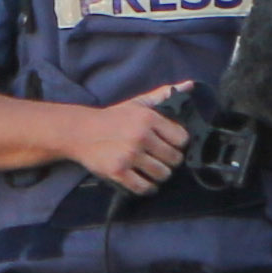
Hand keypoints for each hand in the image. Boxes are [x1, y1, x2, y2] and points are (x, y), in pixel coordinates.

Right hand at [62, 94, 191, 193]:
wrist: (80, 131)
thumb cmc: (113, 117)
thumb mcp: (138, 102)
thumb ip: (164, 94)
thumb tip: (190, 85)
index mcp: (148, 119)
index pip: (182, 138)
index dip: (178, 143)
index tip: (171, 144)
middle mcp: (141, 137)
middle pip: (174, 159)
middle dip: (170, 161)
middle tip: (162, 159)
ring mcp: (129, 155)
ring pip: (162, 174)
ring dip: (160, 175)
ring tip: (153, 170)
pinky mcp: (118, 172)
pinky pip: (144, 187)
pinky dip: (147, 187)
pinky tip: (145, 182)